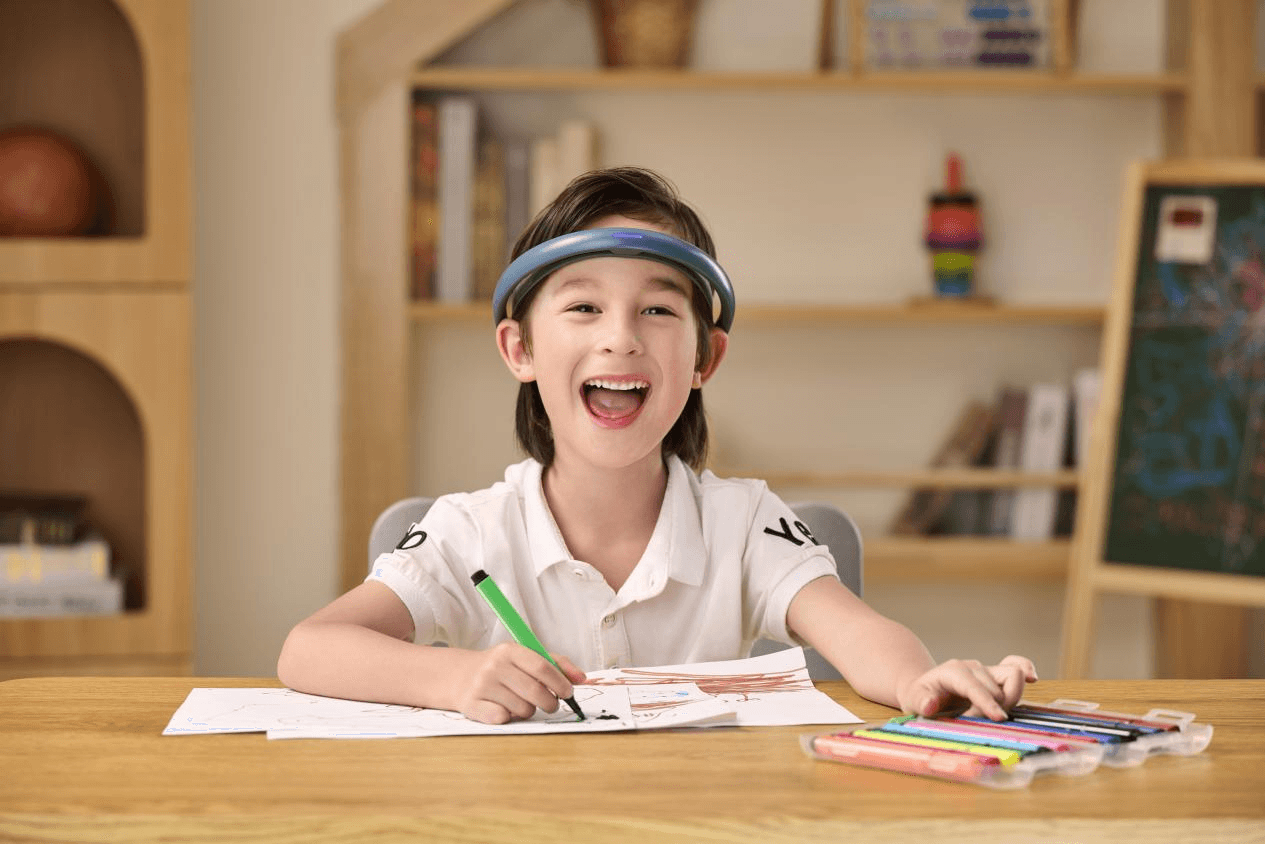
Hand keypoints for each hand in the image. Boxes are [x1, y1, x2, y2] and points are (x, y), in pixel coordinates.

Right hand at [450, 643, 586, 723]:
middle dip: (550, 703)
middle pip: (535, 691)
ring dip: (529, 711)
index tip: (569, 693)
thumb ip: (556, 664)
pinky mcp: (471, 705)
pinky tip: (505, 708)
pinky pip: (503, 718)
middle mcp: (494, 666)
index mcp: (510, 650)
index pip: (542, 666)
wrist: (460, 676)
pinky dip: (510, 718)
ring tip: (522, 703)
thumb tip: (581, 678)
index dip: (560, 683)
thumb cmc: (503, 668)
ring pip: (522, 708)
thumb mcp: (526, 657)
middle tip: (551, 705)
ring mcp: (482, 686)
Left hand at [896, 655, 1036, 720]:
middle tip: (976, 722)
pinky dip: (1026, 669)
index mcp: (952, 672)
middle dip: (993, 708)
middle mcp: (972, 667)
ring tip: (991, 714)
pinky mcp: (995, 676)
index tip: (998, 718)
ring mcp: (985, 670)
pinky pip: (1016, 665)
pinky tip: (1033, 678)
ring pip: (1012, 677)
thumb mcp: (913, 701)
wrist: (924, 690)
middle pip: (997, 685)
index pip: (974, 685)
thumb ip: (921, 702)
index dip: (987, 701)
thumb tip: (930, 705)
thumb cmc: (919, 697)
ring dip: (1009, 700)